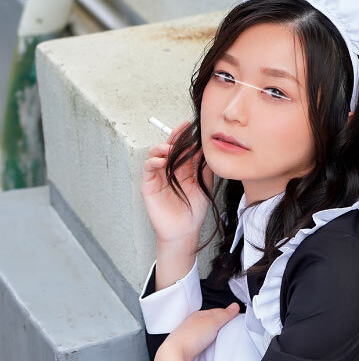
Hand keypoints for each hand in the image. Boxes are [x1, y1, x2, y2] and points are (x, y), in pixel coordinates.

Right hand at [141, 120, 214, 244]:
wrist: (184, 231)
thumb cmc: (194, 211)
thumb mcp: (204, 187)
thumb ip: (205, 170)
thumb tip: (208, 150)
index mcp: (184, 170)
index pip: (184, 149)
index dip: (188, 138)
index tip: (195, 129)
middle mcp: (170, 170)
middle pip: (170, 147)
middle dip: (176, 137)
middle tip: (183, 129)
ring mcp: (159, 176)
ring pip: (156, 154)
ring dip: (163, 147)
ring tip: (171, 148)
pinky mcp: (149, 184)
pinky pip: (148, 168)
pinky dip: (153, 161)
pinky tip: (162, 161)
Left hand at [152, 302, 240, 360]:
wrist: (175, 354)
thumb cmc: (190, 337)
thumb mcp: (212, 322)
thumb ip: (224, 315)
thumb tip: (234, 307)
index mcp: (198, 315)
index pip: (216, 311)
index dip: (226, 313)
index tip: (235, 315)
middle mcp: (192, 324)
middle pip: (210, 321)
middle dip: (220, 322)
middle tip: (230, 324)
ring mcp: (190, 336)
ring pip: (205, 331)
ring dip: (213, 333)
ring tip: (221, 335)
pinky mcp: (189, 348)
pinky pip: (202, 342)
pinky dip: (208, 342)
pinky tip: (210, 346)